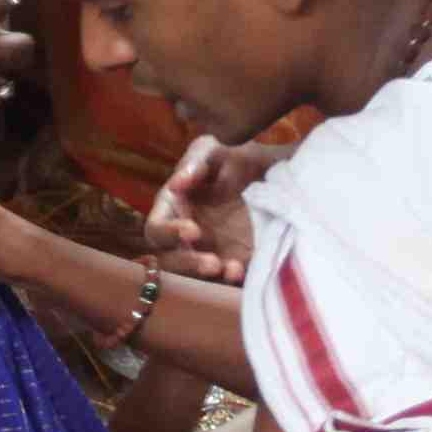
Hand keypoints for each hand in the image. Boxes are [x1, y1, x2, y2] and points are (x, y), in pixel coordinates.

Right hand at [142, 132, 281, 286]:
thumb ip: (196, 162)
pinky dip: (231, 279)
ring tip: (228, 269)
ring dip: (208, 279)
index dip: (169, 233)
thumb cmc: (235, 158)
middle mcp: (186, 237)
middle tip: (211, 262)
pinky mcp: (233, 264)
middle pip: (171, 261)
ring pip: (195, 277)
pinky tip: (242, 271)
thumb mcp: (216, 150)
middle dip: (188, 264)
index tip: (193, 229)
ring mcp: (209, 253)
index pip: (157, 229)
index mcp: (173, 209)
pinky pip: (225, 280)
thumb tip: (176, 184)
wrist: (275, 174)